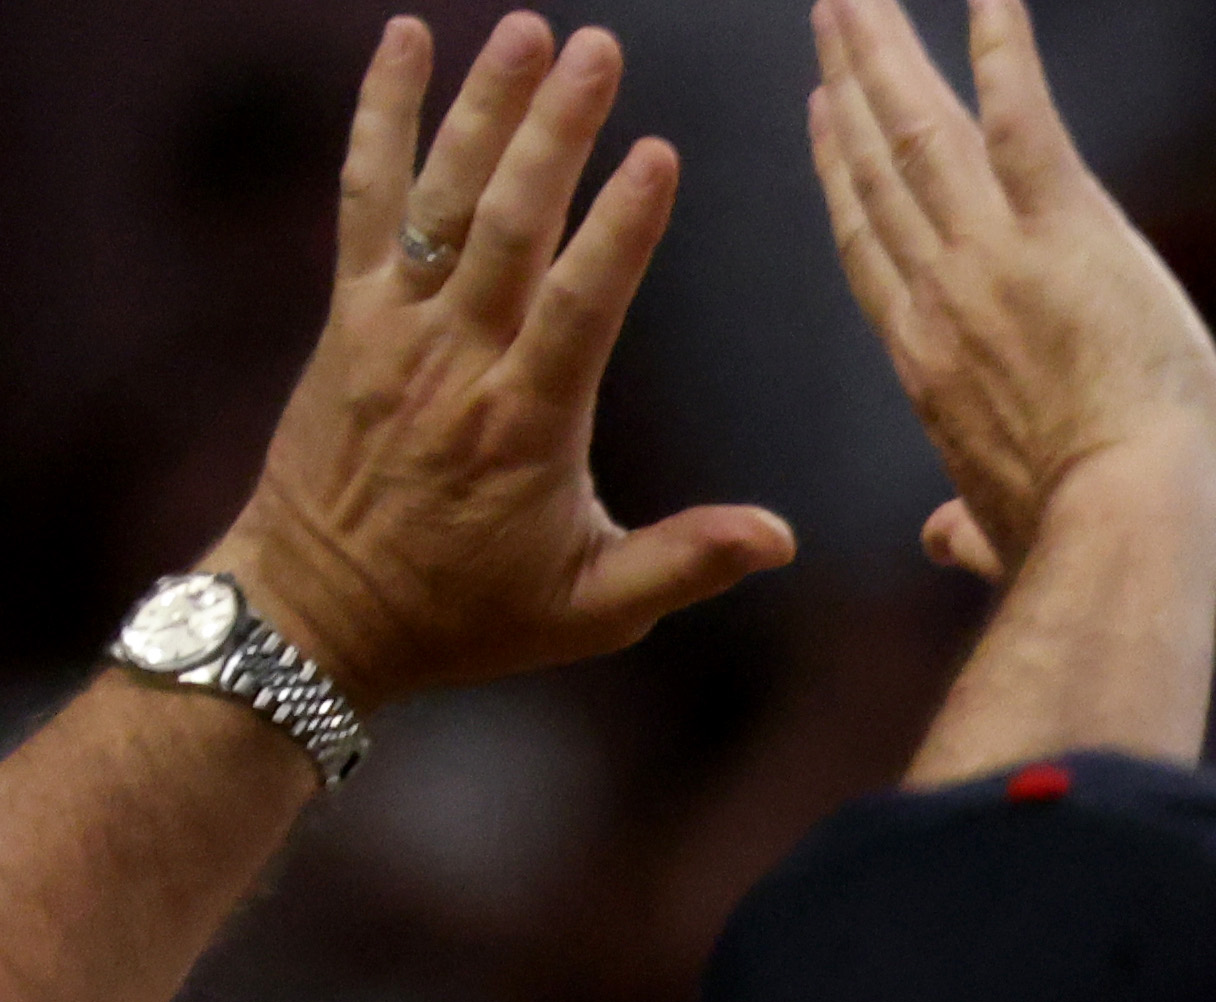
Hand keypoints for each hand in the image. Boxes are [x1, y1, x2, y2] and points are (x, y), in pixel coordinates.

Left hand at [204, 17, 796, 708]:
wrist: (320, 611)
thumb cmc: (469, 615)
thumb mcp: (595, 613)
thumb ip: (685, 563)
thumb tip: (781, 537)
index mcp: (526, 425)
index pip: (581, 304)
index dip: (621, 226)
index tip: (659, 153)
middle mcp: (455, 359)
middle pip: (510, 221)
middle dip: (557, 129)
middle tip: (600, 51)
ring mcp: (392, 326)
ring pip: (444, 195)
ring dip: (485, 104)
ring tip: (528, 31)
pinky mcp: (348, 312)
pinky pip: (365, 196)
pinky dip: (381, 115)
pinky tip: (404, 42)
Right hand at [806, 0, 1215, 587]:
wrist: (1121, 530)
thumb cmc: (1075, 546)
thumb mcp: (1005, 536)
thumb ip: (970, 527)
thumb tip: (948, 543)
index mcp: (926, 360)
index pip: (870, 245)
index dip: (841, 173)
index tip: (823, 117)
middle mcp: (941, 290)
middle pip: (879, 167)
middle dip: (851, 85)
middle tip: (829, 20)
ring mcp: (995, 253)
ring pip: (921, 128)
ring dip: (889, 51)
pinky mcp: (1064, 226)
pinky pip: (1021, 116)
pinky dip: (1003, 51)